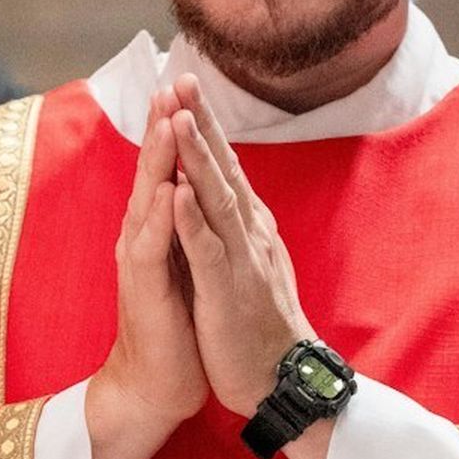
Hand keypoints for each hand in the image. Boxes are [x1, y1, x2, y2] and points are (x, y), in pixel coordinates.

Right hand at [86, 91, 206, 458]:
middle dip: (163, 126)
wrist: (156, 382)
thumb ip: (186, 226)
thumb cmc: (175, 323)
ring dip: (157, 159)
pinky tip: (167, 191)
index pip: (169, 168)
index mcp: (159, 229)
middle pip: (154, 171)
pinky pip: (152, 247)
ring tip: (166, 118)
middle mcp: (144, 236)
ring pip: (149, 199)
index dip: (178, 129)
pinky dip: (161, 218)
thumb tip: (196, 189)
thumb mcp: (185, 264)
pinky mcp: (144, 289)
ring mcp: (141, 261)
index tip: (189, 87)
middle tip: (171, 82)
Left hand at [167, 75, 312, 417]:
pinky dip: (192, 221)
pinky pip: (208, 251)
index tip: (188, 87)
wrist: (281, 380)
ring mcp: (241, 260)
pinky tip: (177, 193)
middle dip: (203, 122)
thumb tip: (224, 195)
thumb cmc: (260, 326)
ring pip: (216, 199)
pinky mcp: (229, 291)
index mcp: (249, 227)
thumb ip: (237, 228)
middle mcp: (249, 233)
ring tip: (180, 118)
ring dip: (197, 158)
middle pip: (223, 168)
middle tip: (185, 78)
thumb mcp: (248, 264)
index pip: (225, 167)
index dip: (207, 126)